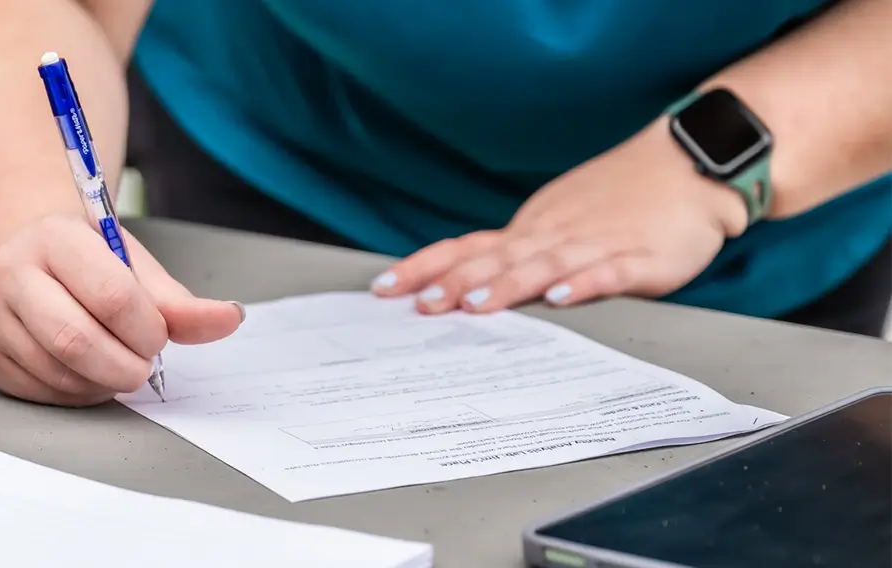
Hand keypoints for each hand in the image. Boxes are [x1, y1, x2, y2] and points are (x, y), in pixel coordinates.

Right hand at [0, 214, 244, 406]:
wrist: (26, 261)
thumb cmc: (87, 263)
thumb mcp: (131, 266)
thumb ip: (178, 301)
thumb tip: (229, 320)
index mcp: (54, 238)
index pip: (110, 293)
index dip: (147, 327)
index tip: (159, 334)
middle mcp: (12, 275)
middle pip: (75, 340)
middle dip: (125, 364)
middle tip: (143, 362)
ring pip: (60, 373)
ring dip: (104, 381)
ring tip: (116, 362)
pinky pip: (44, 392)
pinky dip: (80, 392)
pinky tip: (88, 371)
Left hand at [372, 118, 749, 312]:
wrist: (692, 164)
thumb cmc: (623, 199)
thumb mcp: (558, 222)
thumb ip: (518, 255)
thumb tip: (465, 285)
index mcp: (532, 230)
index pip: (468, 248)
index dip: (426, 267)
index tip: (386, 288)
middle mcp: (554, 235)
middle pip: (496, 259)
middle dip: (455, 282)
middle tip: (421, 304)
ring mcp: (596, 244)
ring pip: (544, 265)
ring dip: (508, 284)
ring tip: (476, 305)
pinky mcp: (640, 258)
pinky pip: (608, 271)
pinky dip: (585, 284)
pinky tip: (562, 296)